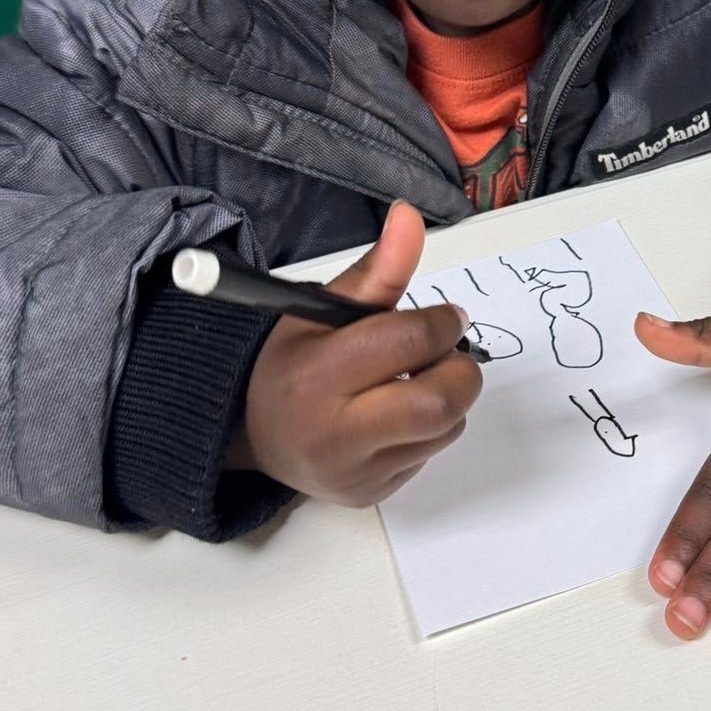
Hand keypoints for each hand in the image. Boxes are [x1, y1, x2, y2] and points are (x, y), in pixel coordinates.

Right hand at [231, 201, 481, 505]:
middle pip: (439, 401)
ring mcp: (355, 472)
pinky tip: (398, 413)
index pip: (409, 343)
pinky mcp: (372, 495)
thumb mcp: (322, 307)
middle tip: (443, 353)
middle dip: (458, 369)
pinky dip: (431, 427)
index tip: (446, 318)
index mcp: (316, 375)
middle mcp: (334, 433)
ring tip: (414, 379)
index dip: (442, 323)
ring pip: (445, 428)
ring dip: (448, 397)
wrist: (253, 431)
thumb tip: (409, 214)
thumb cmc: (292, 359)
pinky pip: (430, 453)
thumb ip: (377, 269)